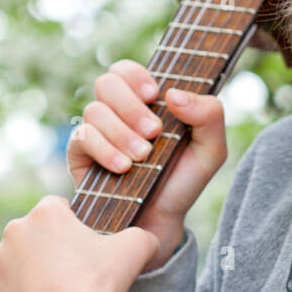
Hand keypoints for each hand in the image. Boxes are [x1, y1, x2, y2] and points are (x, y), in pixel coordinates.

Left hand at [0, 195, 159, 291]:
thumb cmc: (100, 283)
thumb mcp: (136, 248)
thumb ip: (142, 235)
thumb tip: (148, 238)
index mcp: (46, 211)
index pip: (60, 206)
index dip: (76, 223)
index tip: (86, 244)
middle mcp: (17, 228)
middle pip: (39, 229)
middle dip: (54, 243)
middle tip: (75, 267)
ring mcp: (2, 257)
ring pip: (23, 253)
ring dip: (37, 263)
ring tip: (60, 284)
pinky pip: (11, 278)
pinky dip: (25, 286)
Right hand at [68, 59, 227, 269]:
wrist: (162, 222)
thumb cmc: (185, 181)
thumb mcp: (211, 149)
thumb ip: (210, 115)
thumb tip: (174, 94)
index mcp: (146, 102)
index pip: (127, 69)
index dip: (135, 74)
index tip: (154, 94)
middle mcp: (117, 112)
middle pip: (106, 82)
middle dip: (130, 106)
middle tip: (153, 132)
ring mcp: (96, 132)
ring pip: (95, 111)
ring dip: (122, 132)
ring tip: (142, 157)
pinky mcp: (80, 155)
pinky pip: (81, 137)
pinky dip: (104, 149)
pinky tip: (123, 167)